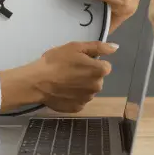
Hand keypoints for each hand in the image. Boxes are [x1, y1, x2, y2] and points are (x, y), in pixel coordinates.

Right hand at [0, 41, 117, 113]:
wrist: (37, 81)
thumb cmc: (56, 60)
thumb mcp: (76, 47)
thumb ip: (98, 47)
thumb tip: (115, 47)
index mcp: (99, 71)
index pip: (104, 66)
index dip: (92, 63)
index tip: (79, 61)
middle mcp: (97, 87)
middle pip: (97, 79)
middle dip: (88, 75)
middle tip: (70, 70)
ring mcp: (87, 99)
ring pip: (88, 90)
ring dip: (81, 86)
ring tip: (65, 81)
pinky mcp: (77, 108)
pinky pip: (79, 100)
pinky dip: (74, 96)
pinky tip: (63, 91)